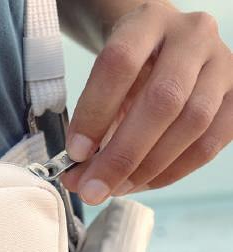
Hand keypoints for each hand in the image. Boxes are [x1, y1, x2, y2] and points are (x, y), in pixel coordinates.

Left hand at [62, 2, 232, 203]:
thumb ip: (90, 127)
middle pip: (162, 99)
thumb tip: (77, 179)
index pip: (119, 63)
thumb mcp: (104, 83)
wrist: (164, 51)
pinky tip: (143, 183)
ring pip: (192, 123)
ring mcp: (222, 64)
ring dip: (149, 168)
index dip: (95, 113)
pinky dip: (173, 171)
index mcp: (149, 20)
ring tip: (116, 188)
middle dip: (123, 155)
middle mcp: (193, 35)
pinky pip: (210, 144)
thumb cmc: (129, 71)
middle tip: (93, 189)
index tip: (75, 152)